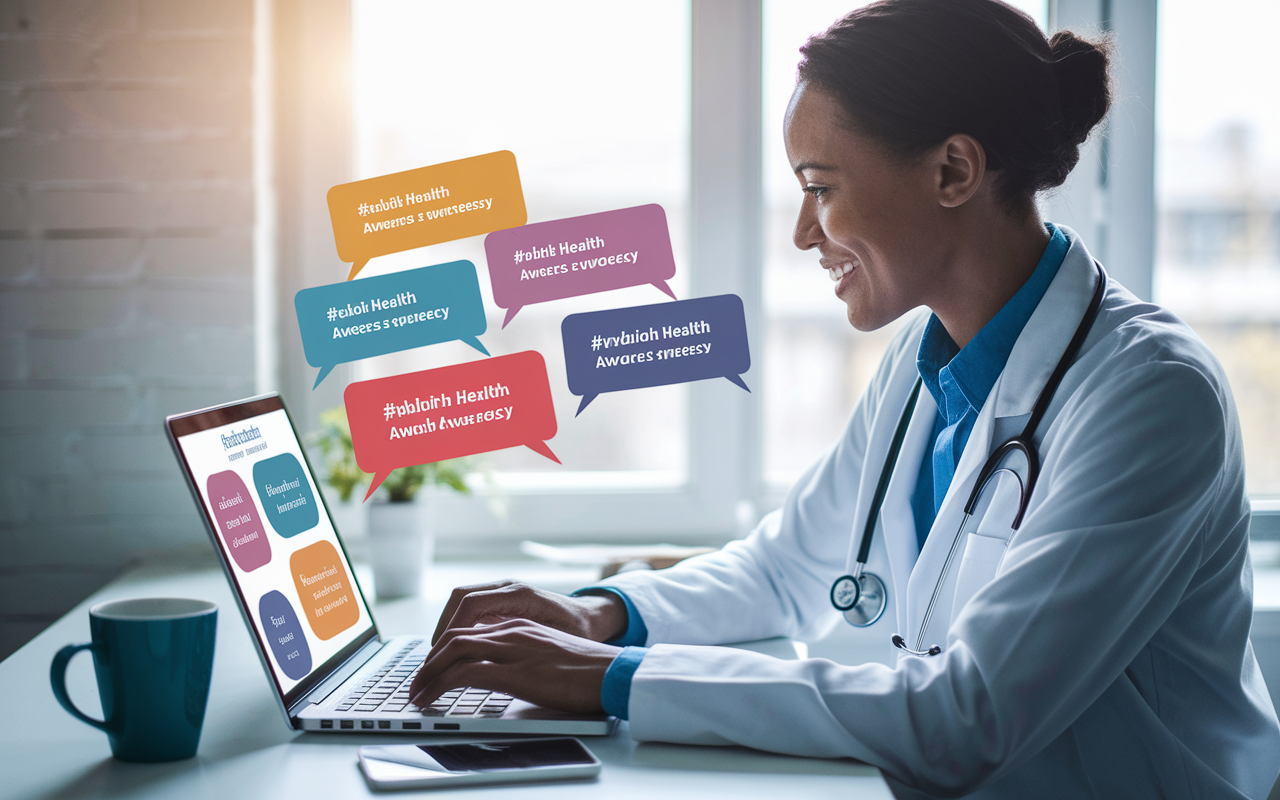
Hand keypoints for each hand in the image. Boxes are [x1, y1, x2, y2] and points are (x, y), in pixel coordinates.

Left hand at [409, 619, 620, 714]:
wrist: (614, 671)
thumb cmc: (589, 669)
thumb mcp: (549, 654)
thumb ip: (525, 656)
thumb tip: (505, 675)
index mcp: (520, 624)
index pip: (469, 628)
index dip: (443, 648)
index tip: (431, 669)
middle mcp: (511, 629)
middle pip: (453, 636)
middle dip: (428, 660)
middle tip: (416, 684)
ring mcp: (512, 648)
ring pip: (452, 650)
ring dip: (427, 673)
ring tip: (416, 694)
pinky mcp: (515, 671)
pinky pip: (464, 673)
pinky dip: (440, 685)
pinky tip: (431, 700)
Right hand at [430, 580, 626, 644]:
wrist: (591, 617)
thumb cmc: (577, 631)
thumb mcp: (553, 640)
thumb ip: (525, 644)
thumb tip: (493, 659)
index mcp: (520, 595)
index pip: (472, 603)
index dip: (452, 628)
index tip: (443, 652)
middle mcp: (508, 588)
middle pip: (460, 598)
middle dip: (443, 627)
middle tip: (434, 658)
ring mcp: (503, 593)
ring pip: (462, 602)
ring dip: (447, 626)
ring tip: (440, 655)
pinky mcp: (501, 602)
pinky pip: (470, 608)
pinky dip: (458, 626)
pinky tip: (456, 649)